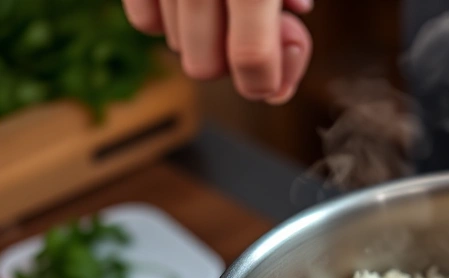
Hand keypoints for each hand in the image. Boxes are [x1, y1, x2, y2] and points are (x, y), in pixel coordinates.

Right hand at [122, 0, 312, 103]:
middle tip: (250, 36)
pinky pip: (143, 20)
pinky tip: (188, 3)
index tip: (274, 82)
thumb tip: (286, 55)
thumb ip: (287, 3)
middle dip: (232, 63)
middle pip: (205, 67)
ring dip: (202, 39)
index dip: (266, 82)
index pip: (251, 58)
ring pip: (175, 47)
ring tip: (223, 6)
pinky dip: (164, 20)